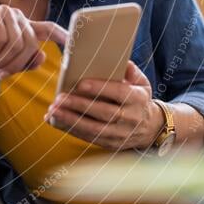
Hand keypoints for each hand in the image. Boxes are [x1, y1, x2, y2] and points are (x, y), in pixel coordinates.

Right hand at [0, 3, 67, 78]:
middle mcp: (15, 16)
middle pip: (31, 44)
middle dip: (16, 64)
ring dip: (1, 60)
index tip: (75, 44)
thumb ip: (23, 62)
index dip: (63, 36)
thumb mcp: (3, 64)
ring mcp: (3, 11)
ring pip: (16, 43)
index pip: (48, 29)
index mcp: (22, 27)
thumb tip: (42, 58)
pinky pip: (1, 38)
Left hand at [44, 60, 164, 149]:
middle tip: (58, 98)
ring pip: (94, 129)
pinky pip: (89, 138)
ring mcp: (121, 134)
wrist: (150, 127)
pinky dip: (70, 130)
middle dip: (79, 105)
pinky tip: (56, 121)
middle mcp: (131, 118)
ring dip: (71, 120)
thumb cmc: (138, 98)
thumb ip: (128, 69)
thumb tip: (111, 59)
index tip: (80, 84)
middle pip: (103, 113)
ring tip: (53, 111)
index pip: (119, 93)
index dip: (100, 89)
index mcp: (138, 99)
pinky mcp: (111, 144)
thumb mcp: (140, 82)